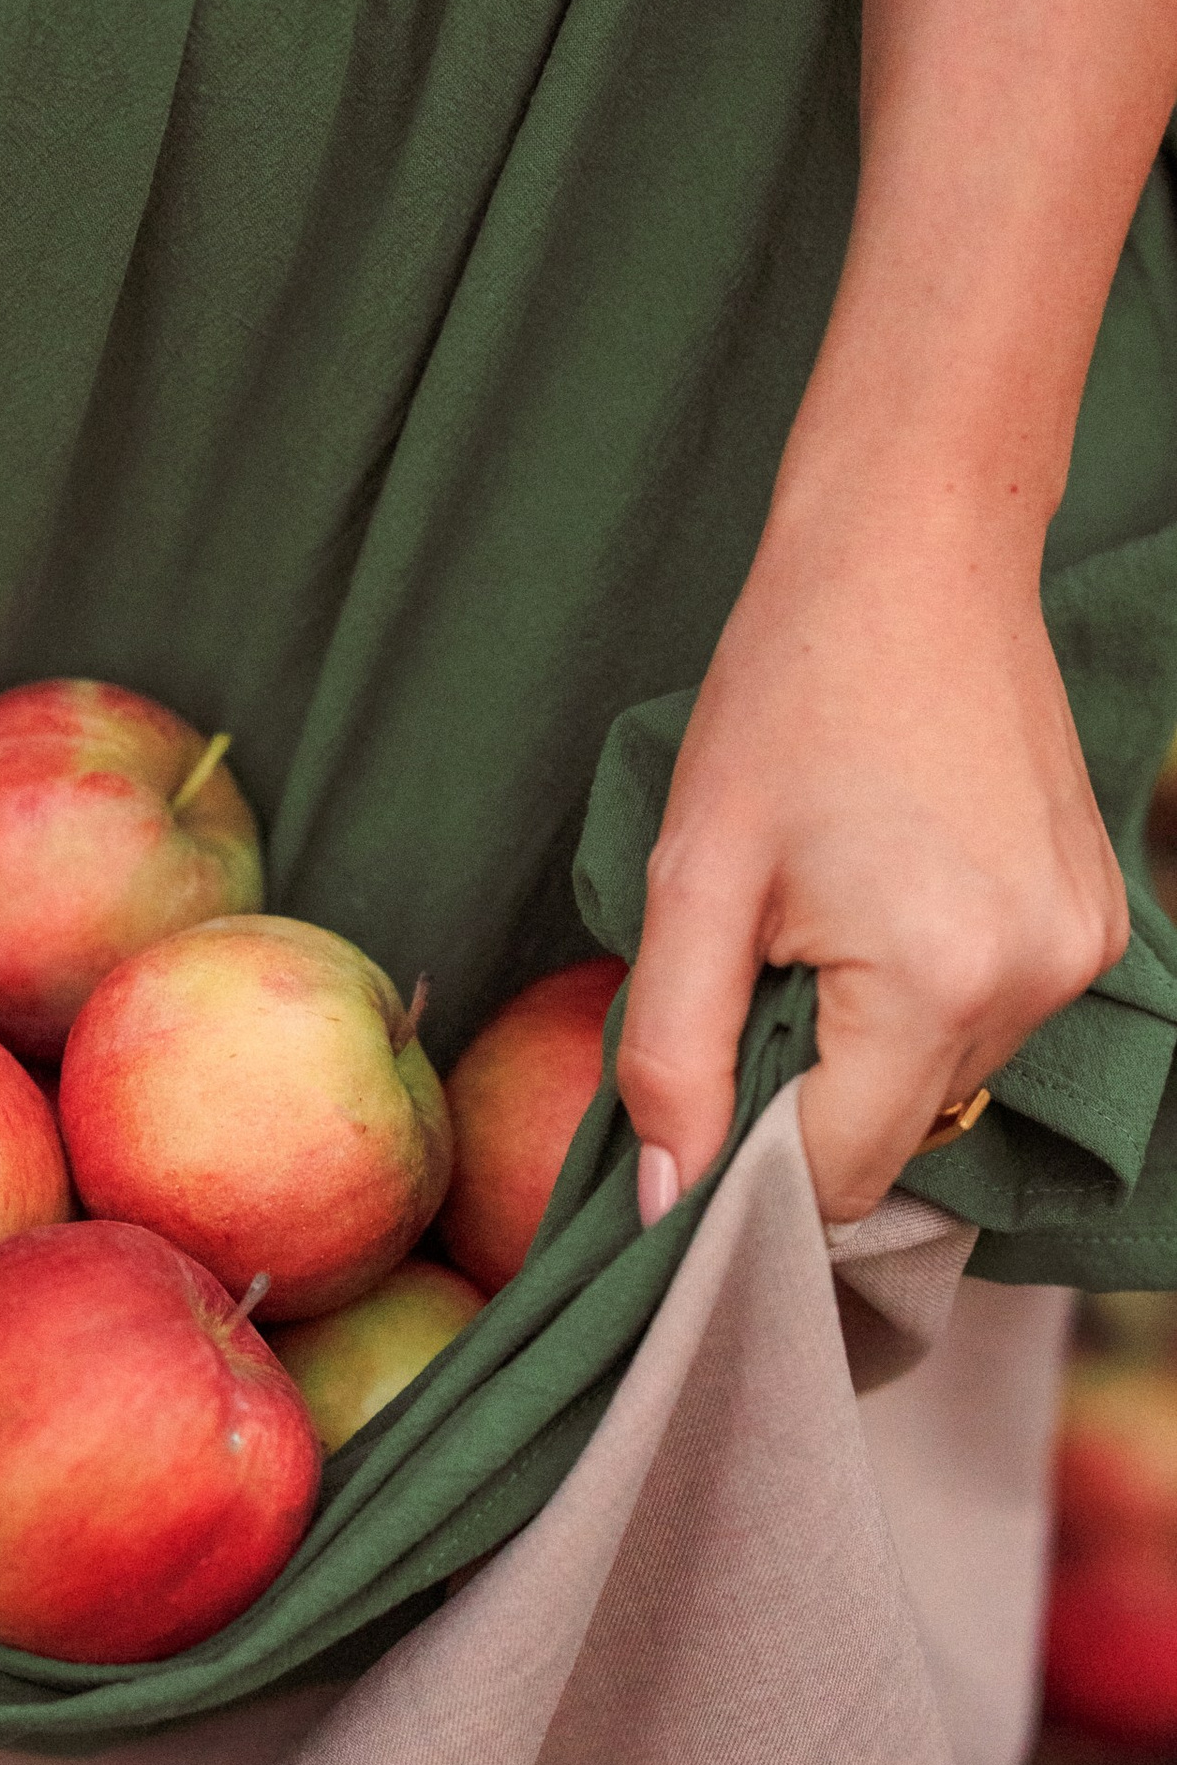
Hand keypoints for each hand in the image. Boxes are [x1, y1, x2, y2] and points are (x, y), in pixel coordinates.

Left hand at [617, 496, 1128, 1226]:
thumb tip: (667, 1205)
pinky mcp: (1098, 920)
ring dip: (866, 1035)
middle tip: (756, 958)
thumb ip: (671, 1056)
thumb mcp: (693, 878)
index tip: (701, 1084)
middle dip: (806, 1085)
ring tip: (826, 903)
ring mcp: (1083, 953)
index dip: (749, 1158)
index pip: (837, 1173)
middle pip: (897, 1131)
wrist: (911, 559)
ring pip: (943, 1077)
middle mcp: (1036, 984)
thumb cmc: (788, 698)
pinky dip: (924, 989)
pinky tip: (888, 886)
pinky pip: (991, 1014)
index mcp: (936, 982)